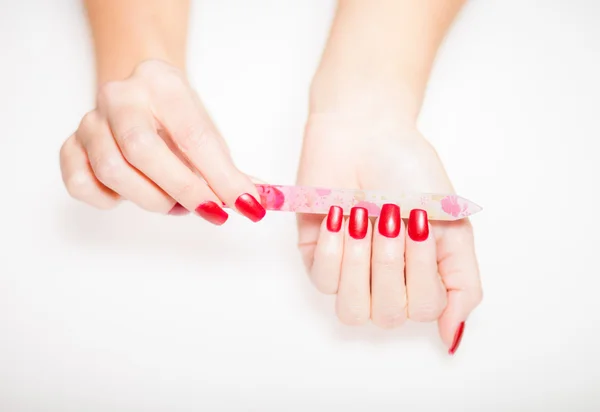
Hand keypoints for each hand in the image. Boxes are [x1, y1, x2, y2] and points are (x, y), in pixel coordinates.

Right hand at [60, 60, 264, 223]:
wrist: (139, 95)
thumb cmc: (177, 119)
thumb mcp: (207, 133)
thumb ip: (228, 169)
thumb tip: (257, 201)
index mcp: (162, 84)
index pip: (193, 135)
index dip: (222, 177)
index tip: (245, 205)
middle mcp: (120, 96)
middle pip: (143, 150)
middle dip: (183, 190)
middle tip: (211, 210)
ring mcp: (90, 121)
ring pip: (112, 170)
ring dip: (152, 198)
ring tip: (176, 203)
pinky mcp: (71, 146)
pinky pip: (80, 183)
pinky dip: (109, 200)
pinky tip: (132, 194)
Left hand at [297, 100, 481, 353]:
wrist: (367, 133)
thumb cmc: (410, 173)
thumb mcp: (453, 227)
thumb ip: (462, 284)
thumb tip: (451, 337)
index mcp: (417, 277)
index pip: (422, 311)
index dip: (420, 271)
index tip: (419, 221)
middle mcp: (382, 281)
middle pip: (386, 316)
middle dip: (390, 263)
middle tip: (390, 216)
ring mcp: (348, 270)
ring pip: (351, 310)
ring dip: (361, 263)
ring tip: (362, 219)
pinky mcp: (315, 254)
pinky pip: (322, 279)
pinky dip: (333, 248)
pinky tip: (339, 215)